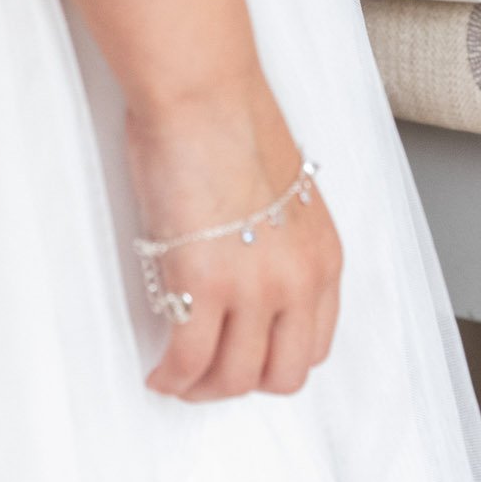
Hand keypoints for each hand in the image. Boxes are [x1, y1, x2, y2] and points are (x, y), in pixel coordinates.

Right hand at [129, 71, 342, 400]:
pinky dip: (170, 377)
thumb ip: (276, 241)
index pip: (314, 344)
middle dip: (241, 383)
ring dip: (201, 387)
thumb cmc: (232, 123)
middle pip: (281, 375)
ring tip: (176, 376)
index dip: (275, 362)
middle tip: (207, 374)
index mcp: (323, 255)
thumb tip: (247, 271)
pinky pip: (187, 361)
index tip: (244, 357)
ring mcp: (254, 286)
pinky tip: (157, 372)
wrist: (204, 93)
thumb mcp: (282, 193)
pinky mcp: (204, 283)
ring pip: (233, 377)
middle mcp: (299, 278)